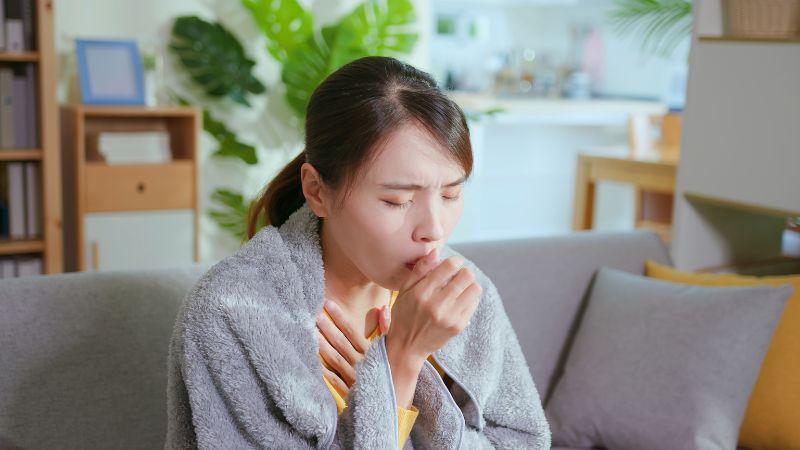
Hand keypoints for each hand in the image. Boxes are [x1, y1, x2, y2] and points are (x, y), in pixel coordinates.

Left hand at [316, 300, 390, 396]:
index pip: (351, 330)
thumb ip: (387, 327)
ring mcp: (354, 376)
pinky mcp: (350, 390)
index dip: (339, 317)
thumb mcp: (391, 347)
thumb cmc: (390, 370)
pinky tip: (313, 361)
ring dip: (322, 345)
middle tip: (313, 314)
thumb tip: (383, 307)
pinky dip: (324, 371)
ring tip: (310, 332)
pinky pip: (334, 380)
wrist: (392, 399)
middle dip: (327, 327)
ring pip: (335, 358)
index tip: (328, 303)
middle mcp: (361, 362)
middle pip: (340, 342)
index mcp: (371, 351)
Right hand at [385, 247, 482, 364]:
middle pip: (466, 276)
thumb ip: (420, 270)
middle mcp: (436, 305)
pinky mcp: (458, 326)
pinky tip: (460, 301)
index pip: (449, 266)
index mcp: (421, 293)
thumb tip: (436, 251)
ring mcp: (449, 317)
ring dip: (469, 284)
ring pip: (474, 289)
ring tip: (461, 288)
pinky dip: (470, 298)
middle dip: (464, 272)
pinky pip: (474, 303)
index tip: (453, 263)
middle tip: (458, 276)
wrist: (407, 348)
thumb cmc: (404, 315)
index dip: (455, 261)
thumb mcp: (404, 291)